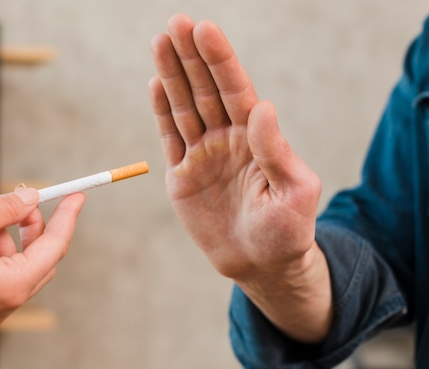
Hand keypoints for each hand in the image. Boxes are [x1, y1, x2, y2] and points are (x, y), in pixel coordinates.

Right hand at [0, 188, 84, 338]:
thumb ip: (6, 208)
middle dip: (30, 223)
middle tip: (17, 197)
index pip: (54, 246)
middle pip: (38, 256)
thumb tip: (32, 198)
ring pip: (13, 260)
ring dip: (1, 232)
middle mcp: (4, 303)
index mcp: (11, 286)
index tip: (78, 194)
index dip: (68, 217)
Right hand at [150, 15, 331, 342]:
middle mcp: (227, 138)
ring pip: (183, 107)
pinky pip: (169, 138)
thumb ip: (277, 151)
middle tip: (175, 23)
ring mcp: (202, 154)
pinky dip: (161, 111)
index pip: (235, 89)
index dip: (219, 60)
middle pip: (205, 90)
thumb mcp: (293, 192)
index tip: (204, 30)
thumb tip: (263, 107)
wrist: (259, 263)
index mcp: (255, 137)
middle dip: (190, 57)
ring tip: (159, 42)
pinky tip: (156, 84)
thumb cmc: (286, 230)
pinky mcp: (182, 175)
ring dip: (171, 75)